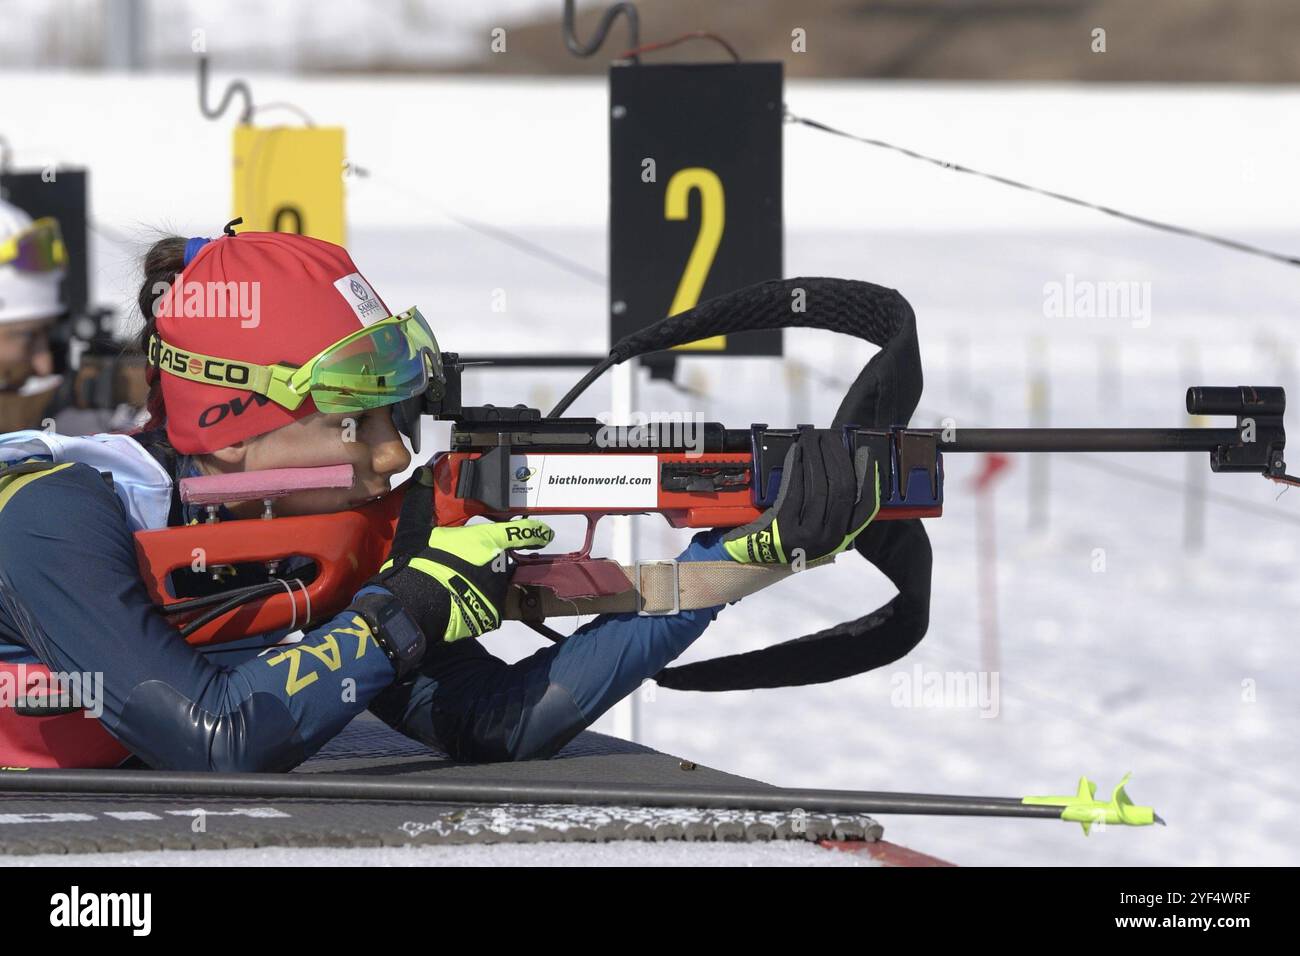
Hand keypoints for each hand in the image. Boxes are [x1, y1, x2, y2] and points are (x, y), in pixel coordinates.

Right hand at [372, 467, 553, 641]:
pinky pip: (488, 606)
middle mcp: (498, 564)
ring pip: (494, 583)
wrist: (415, 604)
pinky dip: (476, 604)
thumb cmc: (419, 562)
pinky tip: (457, 602)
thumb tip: (422, 474)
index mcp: (486, 540)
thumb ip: (422, 501)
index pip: (521, 532)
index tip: (545, 532)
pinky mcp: (492, 614)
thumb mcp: (416, 528)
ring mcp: (497, 590)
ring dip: (480, 583)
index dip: (535, 531)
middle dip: (486, 561)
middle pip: (500, 559)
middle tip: (460, 565)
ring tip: (455, 585)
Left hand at [722, 430, 879, 564]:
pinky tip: (798, 452)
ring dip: (817, 456)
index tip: (863, 452)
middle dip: (837, 458)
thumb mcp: (819, 529)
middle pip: (842, 490)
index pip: (866, 505)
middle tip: (830, 437)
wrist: (758, 557)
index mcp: (841, 538)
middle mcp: (828, 539)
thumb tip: (842, 463)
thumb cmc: (791, 536)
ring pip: (818, 487)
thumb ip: (834, 507)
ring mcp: (806, 535)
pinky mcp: (784, 528)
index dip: (868, 476)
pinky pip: (795, 490)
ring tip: (813, 438)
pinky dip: (798, 467)